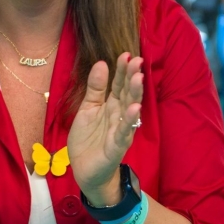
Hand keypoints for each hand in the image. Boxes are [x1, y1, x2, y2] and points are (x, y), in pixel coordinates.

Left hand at [68, 53, 143, 206]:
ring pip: (130, 109)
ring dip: (134, 94)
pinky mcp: (117, 146)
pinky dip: (129, 120)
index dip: (122, 70)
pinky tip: (134, 108)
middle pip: (127, 93)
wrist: (85, 169)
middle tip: (137, 60)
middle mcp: (119, 115)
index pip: (118, 85)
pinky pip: (124, 132)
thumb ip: (94, 89)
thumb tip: (101, 63)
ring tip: (138, 78)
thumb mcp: (87, 109)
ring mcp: (120, 130)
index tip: (126, 54)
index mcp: (111, 105)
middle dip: (132, 77)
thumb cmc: (88, 139)